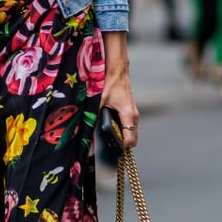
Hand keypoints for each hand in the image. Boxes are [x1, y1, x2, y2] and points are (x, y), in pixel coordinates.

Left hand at [100, 31, 139, 148]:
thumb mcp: (99, 100)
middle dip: (122, 145)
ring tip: (108, 139)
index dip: (121, 148)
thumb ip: (94, 114)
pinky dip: (122, 129)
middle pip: (133, 138)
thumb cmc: (109, 83)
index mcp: (128, 115)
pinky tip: (111, 128)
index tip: (111, 152)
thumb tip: (86, 127)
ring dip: (122, 137)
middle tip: (108, 148)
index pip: (130, 140)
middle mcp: (134, 115)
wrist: (117, 69)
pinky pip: (129, 125)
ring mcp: (134, 112)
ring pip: (131, 131)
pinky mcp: (130, 109)